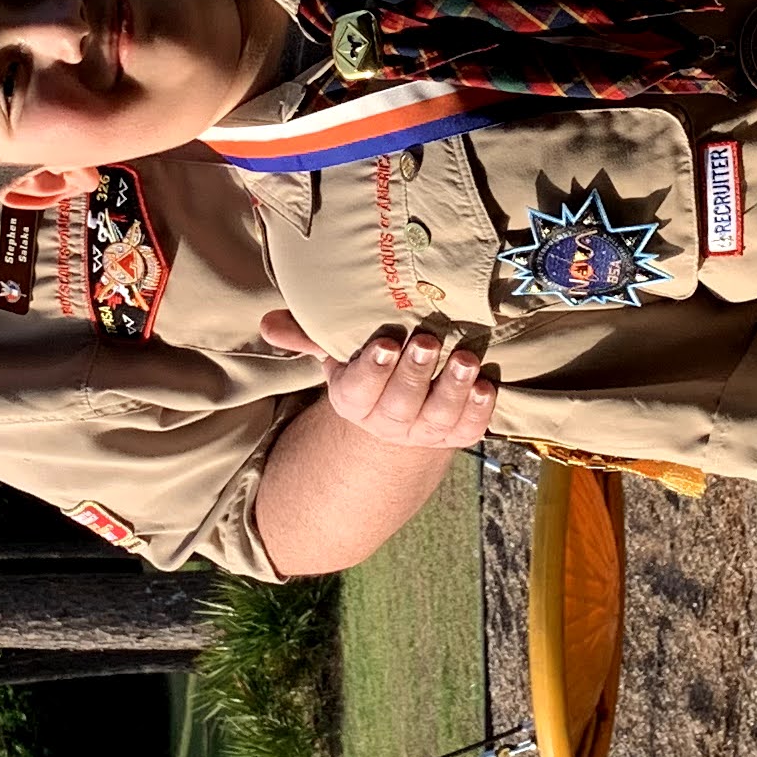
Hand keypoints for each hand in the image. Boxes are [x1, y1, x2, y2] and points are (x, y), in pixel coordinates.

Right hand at [258, 311, 500, 447]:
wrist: (400, 406)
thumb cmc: (366, 366)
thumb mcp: (337, 350)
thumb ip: (307, 335)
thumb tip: (269, 323)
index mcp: (354, 400)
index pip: (358, 391)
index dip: (373, 371)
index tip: (386, 344)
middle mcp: (389, 420)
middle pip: (401, 404)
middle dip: (415, 373)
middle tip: (428, 342)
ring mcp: (425, 430)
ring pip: (439, 416)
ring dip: (454, 388)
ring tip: (466, 359)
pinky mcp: (456, 433)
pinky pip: (468, 428)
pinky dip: (480, 408)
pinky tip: (486, 384)